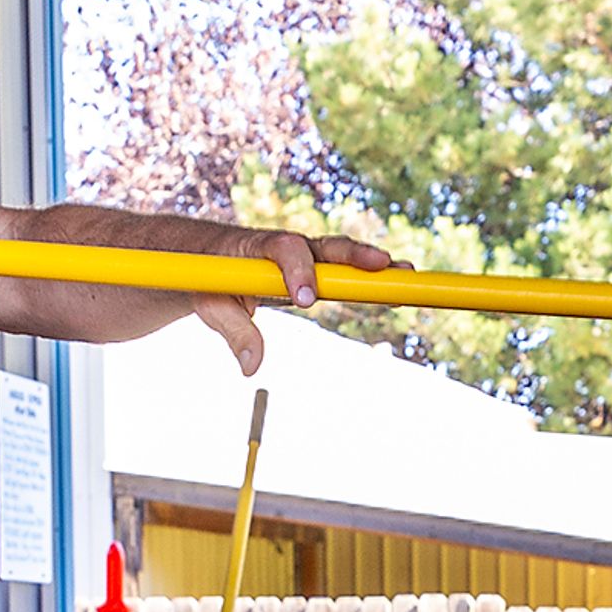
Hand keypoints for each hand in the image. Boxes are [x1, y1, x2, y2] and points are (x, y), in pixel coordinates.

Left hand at [184, 224, 402, 376]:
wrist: (205, 258)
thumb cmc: (206, 279)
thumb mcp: (209, 304)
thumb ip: (232, 331)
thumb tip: (252, 366)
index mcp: (255, 246)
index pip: (280, 248)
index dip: (297, 269)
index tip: (307, 298)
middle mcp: (286, 245)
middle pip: (324, 245)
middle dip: (354, 256)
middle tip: (383, 266)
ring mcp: (304, 256)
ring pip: (342, 256)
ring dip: (374, 266)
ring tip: (407, 276)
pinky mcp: (314, 268)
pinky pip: (345, 272)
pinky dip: (370, 278)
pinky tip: (397, 287)